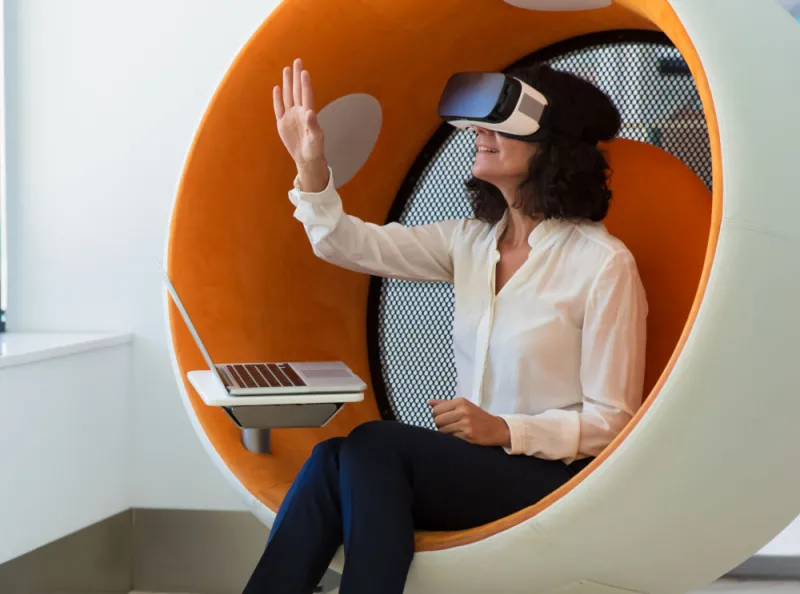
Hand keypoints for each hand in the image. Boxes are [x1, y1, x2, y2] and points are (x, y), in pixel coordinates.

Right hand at [273, 58, 328, 190]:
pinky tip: (277, 88)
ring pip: (288, 96)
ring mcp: (290, 116)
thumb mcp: (316, 139)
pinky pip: (279, 108)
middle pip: (297, 91)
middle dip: (297, 76)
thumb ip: (313, 125)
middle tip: (297, 61)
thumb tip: (309, 112)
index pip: (306, 96)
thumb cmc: (315, 149)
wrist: (306, 158)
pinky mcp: (282, 123)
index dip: (305, 84)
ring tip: (287, 69)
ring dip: (288, 83)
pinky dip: (277, 98)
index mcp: (308, 115)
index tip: (304, 71)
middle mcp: (299, 112)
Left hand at [429, 397, 510, 446]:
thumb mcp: (463, 406)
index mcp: (461, 402)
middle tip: (448, 426)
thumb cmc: (477, 417)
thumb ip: (445, 404)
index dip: (436, 416)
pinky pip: (451, 438)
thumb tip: (429, 402)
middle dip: (439, 425)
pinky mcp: (468, 435)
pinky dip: (453, 438)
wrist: (496, 428)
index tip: (443, 418)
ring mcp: (466, 423)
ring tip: (454, 430)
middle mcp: (463, 411)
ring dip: (445, 433)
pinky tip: (461, 435)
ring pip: (442, 430)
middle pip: (437, 420)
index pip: (436, 410)